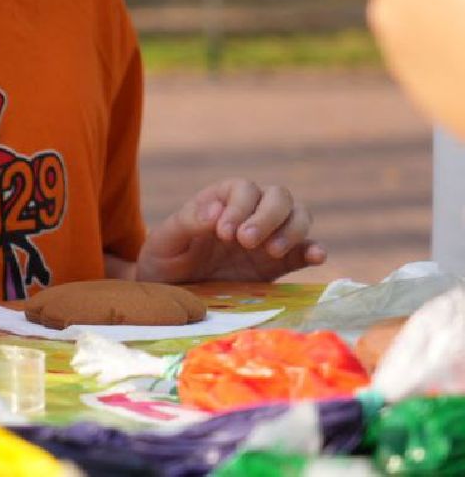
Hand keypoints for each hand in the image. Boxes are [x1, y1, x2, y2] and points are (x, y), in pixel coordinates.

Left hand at [136, 178, 324, 283]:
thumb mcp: (165, 239)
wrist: (172, 292)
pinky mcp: (279, 264)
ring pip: (298, 216)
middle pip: (278, 196)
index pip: (243, 189)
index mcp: (221, 200)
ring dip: (291, 230)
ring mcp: (267, 237)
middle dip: (267, 216)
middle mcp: (249, 213)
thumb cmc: (164, 259)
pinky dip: (315, 250)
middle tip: (246, 242)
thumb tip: (216, 211)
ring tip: (270, 252)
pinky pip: (305, 251)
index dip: (239, 207)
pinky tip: (316, 256)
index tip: (223, 233)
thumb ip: (187, 221)